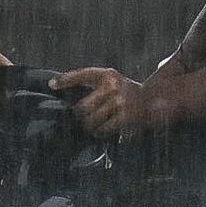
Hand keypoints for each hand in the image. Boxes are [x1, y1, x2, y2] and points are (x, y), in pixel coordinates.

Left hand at [52, 67, 175, 136]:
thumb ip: (90, 83)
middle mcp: (113, 86)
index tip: (52, 84)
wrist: (153, 101)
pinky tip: (103, 130)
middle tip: (82, 118)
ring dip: (90, 126)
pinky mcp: (126, 118)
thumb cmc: (125, 92)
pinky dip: (100, 132)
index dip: (66, 79)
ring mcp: (120, 102)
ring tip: (94, 124)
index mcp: (107, 75)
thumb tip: (58, 87)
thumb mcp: (110, 81)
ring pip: (91, 121)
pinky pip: (103, 129)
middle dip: (80, 116)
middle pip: (83, 107)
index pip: (82, 74)